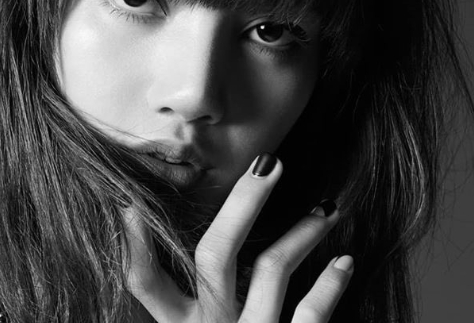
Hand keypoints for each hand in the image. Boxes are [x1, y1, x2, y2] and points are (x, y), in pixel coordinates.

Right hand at [124, 154, 352, 322]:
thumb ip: (177, 305)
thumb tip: (153, 250)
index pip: (142, 283)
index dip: (132, 244)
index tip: (128, 203)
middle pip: (216, 255)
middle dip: (242, 205)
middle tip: (269, 165)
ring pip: (272, 271)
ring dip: (302, 234)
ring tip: (327, 209)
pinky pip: (311, 318)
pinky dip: (330, 287)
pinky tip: (345, 262)